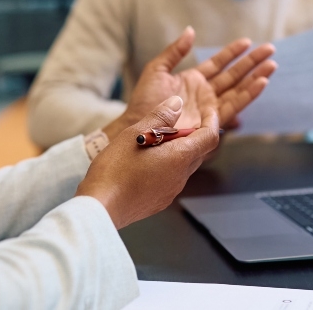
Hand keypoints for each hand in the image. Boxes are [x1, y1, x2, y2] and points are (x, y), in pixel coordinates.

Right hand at [76, 96, 221, 228]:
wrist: (100, 208)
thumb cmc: (115, 171)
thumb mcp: (135, 134)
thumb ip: (160, 117)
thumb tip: (177, 103)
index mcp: (179, 158)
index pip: (210, 137)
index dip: (212, 120)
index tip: (207, 110)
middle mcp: (180, 177)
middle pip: (197, 150)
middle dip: (190, 134)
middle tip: (171, 122)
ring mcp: (170, 191)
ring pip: (183, 165)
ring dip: (176, 149)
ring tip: (152, 140)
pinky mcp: (159, 200)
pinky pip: (171, 178)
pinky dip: (166, 164)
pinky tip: (143, 161)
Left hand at [103, 27, 275, 139]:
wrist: (141, 127)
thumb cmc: (144, 102)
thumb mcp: (157, 70)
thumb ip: (174, 51)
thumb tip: (190, 31)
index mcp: (194, 80)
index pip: (218, 63)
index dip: (232, 52)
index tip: (247, 41)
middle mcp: (205, 93)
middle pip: (234, 75)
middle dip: (252, 62)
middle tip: (270, 49)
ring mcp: (210, 107)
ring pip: (239, 89)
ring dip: (256, 77)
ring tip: (272, 65)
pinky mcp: (212, 120)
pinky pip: (234, 105)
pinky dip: (249, 94)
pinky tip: (261, 83)